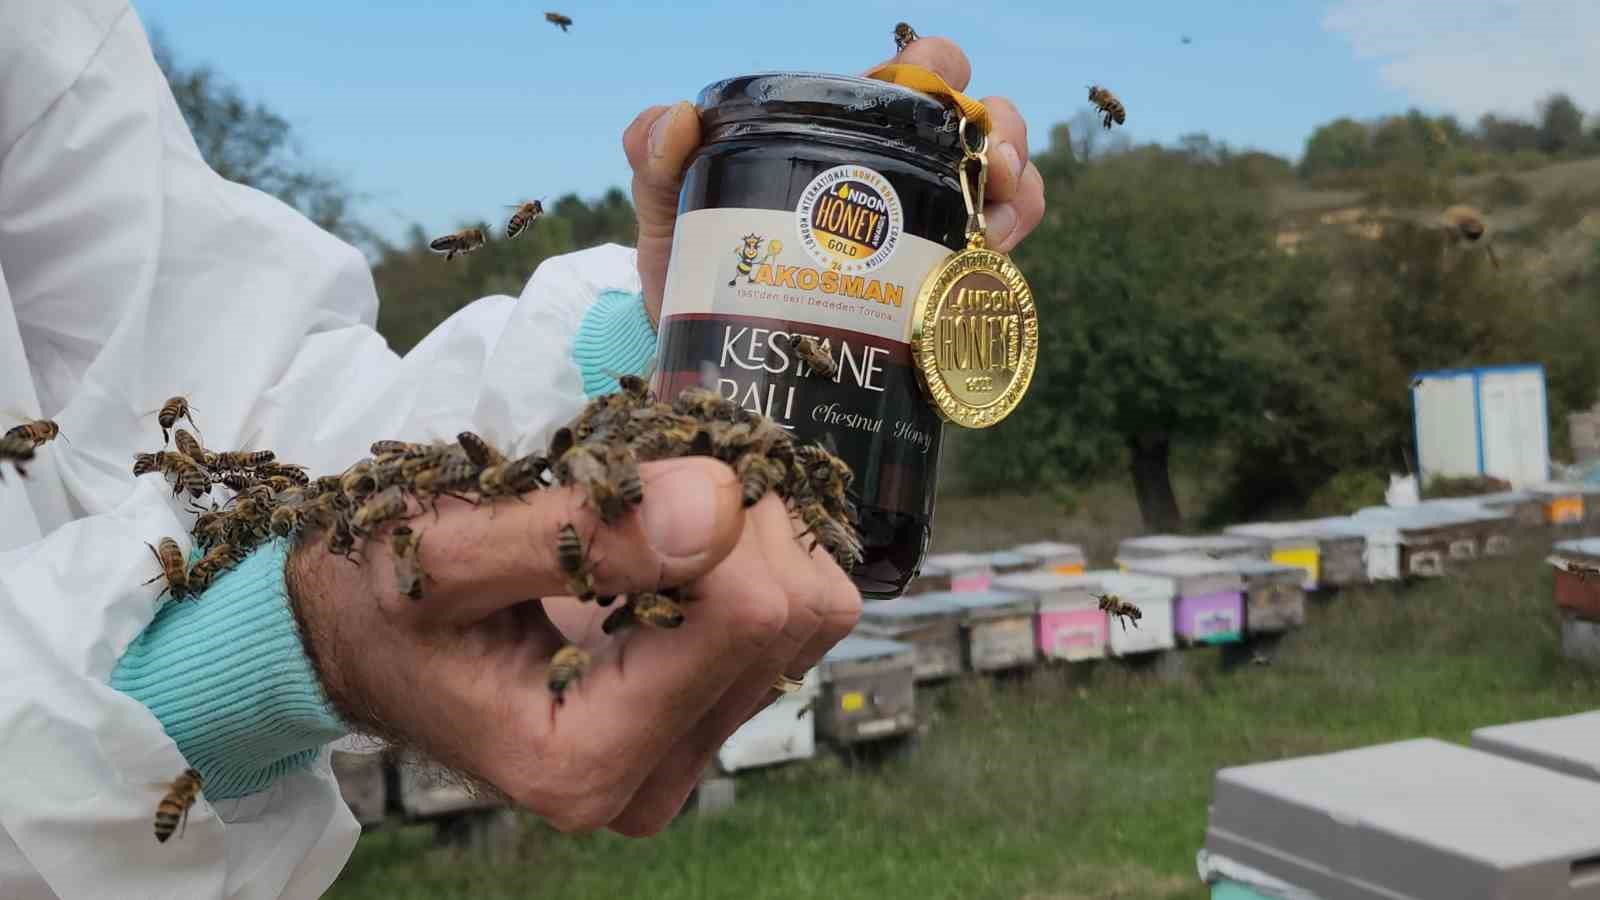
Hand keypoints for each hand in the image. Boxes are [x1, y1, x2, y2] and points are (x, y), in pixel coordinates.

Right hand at [289, 457, 860, 834]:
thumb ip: (579, 535)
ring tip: (655, 506)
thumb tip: (719, 504)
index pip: (746, 616)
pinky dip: (756, 554)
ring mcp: (685, 754)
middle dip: (741, 520)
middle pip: (795, 619)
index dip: (715, 515)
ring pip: (811, 619)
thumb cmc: (382, 594)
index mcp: (585, 762)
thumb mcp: (448, 552)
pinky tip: (678, 536)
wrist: (359, 632)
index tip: (644, 469)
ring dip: (752, 532)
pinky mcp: (705, 718)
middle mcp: (650, 782)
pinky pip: (794, 622)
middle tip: (653, 474)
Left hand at [625, 36, 1046, 325]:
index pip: (912, 78)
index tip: (934, 91)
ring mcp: (924, 237)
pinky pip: (993, 265)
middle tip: (989, 163)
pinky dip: (1007, 255)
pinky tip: (990, 261)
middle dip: (1000, 130)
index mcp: (844, 136)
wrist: (707, 361)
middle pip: (979, 126)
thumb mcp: (669, 213)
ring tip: (996, 217)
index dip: (938, 72)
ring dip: (1018, 191)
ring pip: (1003, 189)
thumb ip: (655, 162)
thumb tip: (675, 118)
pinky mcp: (933, 297)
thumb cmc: (695, 270)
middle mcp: (897, 180)